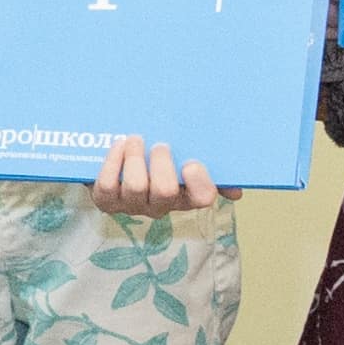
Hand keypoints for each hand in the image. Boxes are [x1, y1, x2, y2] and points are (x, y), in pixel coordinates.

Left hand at [88, 134, 227, 217]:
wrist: (116, 158)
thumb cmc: (156, 157)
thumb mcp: (183, 157)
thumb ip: (211, 169)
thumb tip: (237, 191)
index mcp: (186, 194)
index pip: (202, 198)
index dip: (199, 182)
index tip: (191, 162)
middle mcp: (160, 205)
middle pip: (166, 191)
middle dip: (162, 164)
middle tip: (159, 145)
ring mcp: (132, 205)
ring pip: (135, 187)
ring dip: (135, 159)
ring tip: (135, 139)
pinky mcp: (106, 201)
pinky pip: (108, 186)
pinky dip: (112, 162)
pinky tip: (118, 146)